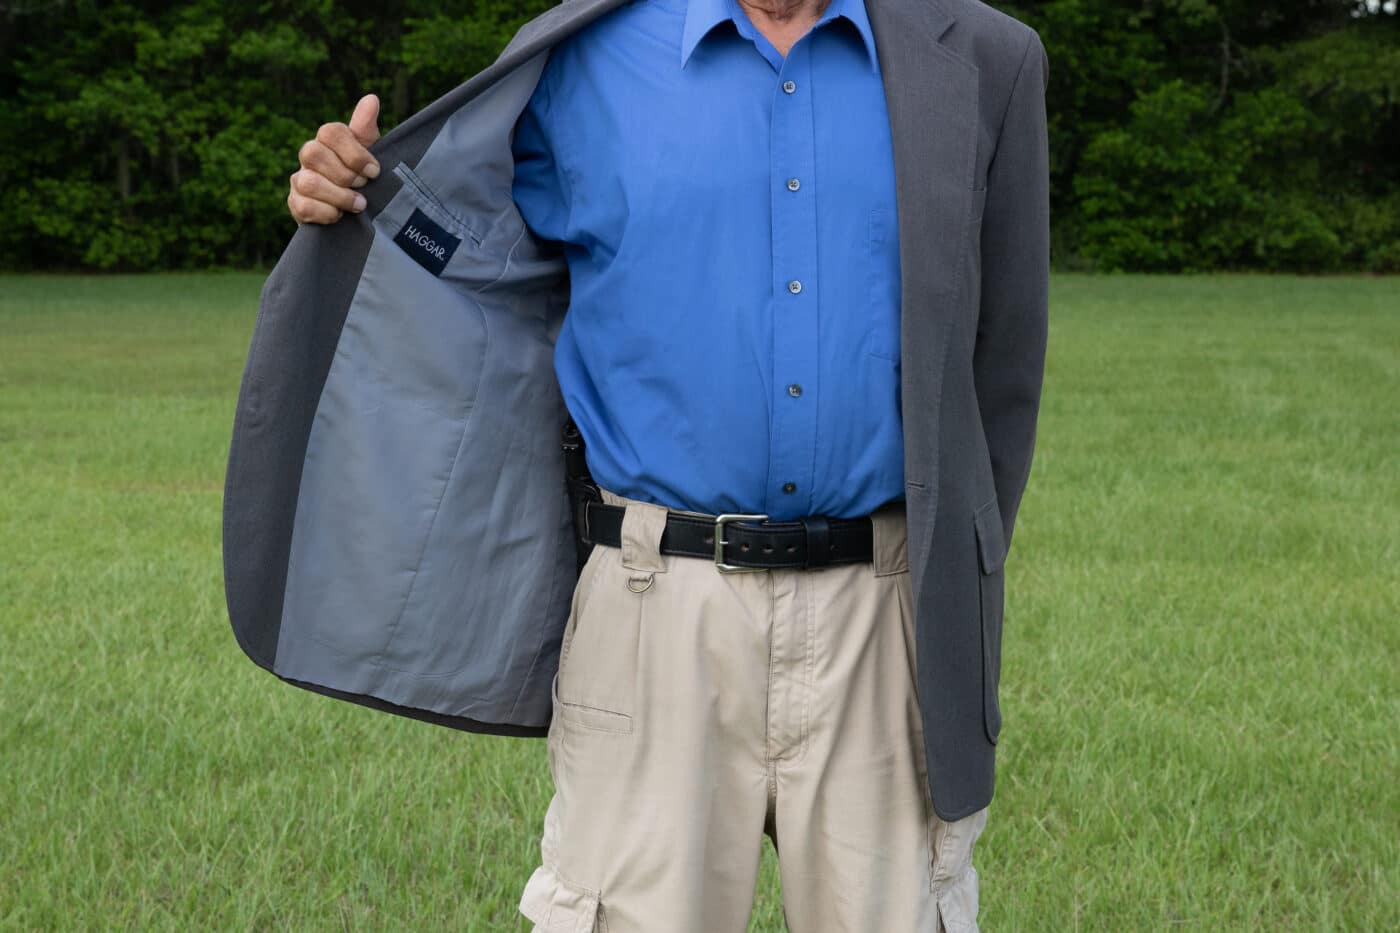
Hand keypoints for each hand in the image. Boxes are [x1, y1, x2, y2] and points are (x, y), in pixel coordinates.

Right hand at [287, 94, 381, 224]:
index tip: (375, 171)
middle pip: (313, 153)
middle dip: (344, 174)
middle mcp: (309, 156)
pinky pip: (303, 206)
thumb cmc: (362, 178)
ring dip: (338, 196)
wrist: (354, 213)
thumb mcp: (370, 154)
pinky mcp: (296, 204)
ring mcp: (299, 180)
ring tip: (359, 205)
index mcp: (327, 140)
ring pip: (308, 182)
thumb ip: (366, 130)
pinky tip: (340, 216)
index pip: (330, 132)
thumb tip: (371, 99)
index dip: (354, 152)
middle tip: (364, 186)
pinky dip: (326, 213)